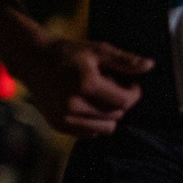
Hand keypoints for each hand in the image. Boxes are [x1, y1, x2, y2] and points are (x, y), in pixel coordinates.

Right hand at [24, 36, 151, 136]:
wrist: (32, 59)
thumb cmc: (68, 53)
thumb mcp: (98, 50)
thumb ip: (124, 60)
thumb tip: (150, 65)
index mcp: (86, 84)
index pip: (124, 101)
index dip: (134, 93)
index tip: (130, 83)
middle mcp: (73, 104)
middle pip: (116, 115)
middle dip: (121, 102)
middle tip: (111, 85)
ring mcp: (64, 117)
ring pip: (105, 128)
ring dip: (109, 114)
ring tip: (98, 96)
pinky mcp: (58, 125)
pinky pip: (89, 133)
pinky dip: (94, 122)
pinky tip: (87, 104)